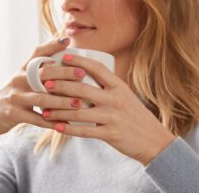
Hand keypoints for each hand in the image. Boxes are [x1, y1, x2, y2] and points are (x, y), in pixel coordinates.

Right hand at [0, 37, 85, 138]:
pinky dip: (52, 122)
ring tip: (78, 102)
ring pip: (42, 98)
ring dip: (62, 101)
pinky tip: (65, 124)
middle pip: (43, 73)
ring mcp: (15, 97)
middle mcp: (18, 80)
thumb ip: (37, 72)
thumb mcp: (20, 79)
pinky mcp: (13, 114)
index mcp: (22, 69)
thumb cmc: (12, 94)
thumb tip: (61, 64)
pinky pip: (36, 119)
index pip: (37, 53)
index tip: (67, 40)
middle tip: (82, 74)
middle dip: (64, 73)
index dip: (52, 45)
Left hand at [40, 53, 175, 165]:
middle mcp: (115, 98)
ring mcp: (113, 116)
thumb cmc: (135, 115)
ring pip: (79, 111)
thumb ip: (108, 88)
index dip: (80, 61)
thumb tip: (86, 79)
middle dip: (61, 85)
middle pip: (82, 89)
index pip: (97, 68)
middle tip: (45, 83)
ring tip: (45, 110)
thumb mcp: (125, 96)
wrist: (153, 139)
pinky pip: (85, 131)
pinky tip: (56, 128)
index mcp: (119, 86)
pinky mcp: (110, 133)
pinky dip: (69, 129)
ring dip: (59, 110)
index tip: (65, 57)